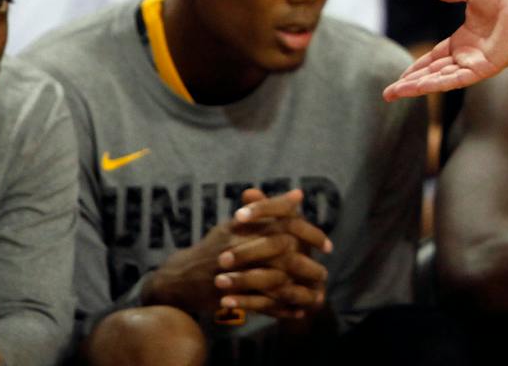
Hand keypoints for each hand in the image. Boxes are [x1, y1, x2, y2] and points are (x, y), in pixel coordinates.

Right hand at [143, 188, 332, 322]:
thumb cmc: (215, 246)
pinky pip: (261, 304)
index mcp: (244, 226)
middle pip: (282, 251)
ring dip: (298, 289)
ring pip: (274, 280)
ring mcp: (233, 271)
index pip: (284, 223)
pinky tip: (296, 311)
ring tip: (316, 294)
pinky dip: (281, 309)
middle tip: (324, 272)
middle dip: (307, 263)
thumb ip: (269, 210)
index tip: (327, 244)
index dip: (309, 233)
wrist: (180, 276)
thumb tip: (298, 195)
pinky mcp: (229, 295)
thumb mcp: (238, 224)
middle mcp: (239, 246)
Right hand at [384, 0, 507, 97]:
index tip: (399, 78)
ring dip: (419, 87)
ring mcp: (476, 63)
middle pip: (433, 73)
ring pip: (442, 80)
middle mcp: (468, 55)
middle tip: (388, 94)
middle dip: (411, 83)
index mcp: (463, 40)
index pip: (434, 59)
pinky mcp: (485, 68)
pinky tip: (421, 87)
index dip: (416, 68)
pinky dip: (438, 83)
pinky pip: (458, 79)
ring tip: (396, 93)